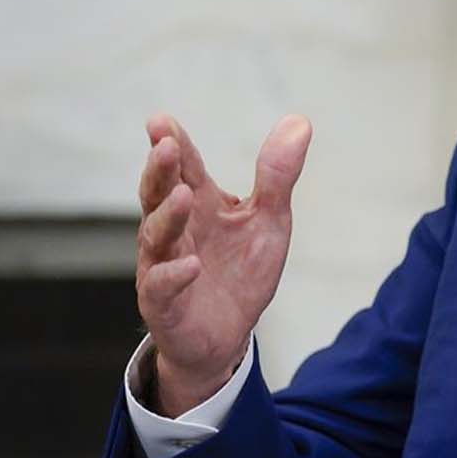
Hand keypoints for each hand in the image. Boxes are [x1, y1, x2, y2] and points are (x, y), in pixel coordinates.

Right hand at [135, 112, 311, 415]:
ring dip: (168, 215)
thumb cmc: (241, 272)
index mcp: (199, 204)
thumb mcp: (268, 220)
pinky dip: (175, 275)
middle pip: (158, 194)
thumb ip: (277, 175)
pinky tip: (193, 264)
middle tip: (166, 146)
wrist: (227, 337)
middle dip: (160, 170)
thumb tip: (300, 120)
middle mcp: (174, 230)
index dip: (173, 142)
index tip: (161, 120)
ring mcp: (163, 265)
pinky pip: (163, 286)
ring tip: (184, 196)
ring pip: (156, 236)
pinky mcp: (164, 304)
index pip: (183, 168)